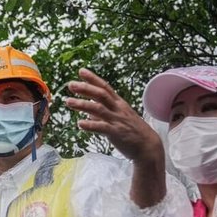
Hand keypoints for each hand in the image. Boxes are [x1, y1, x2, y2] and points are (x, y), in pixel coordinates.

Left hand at [66, 68, 165, 206]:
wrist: (148, 146)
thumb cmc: (132, 132)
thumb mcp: (118, 118)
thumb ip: (102, 114)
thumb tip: (88, 112)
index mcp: (118, 103)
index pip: (105, 87)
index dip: (93, 79)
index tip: (81, 71)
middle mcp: (118, 109)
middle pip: (101, 94)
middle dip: (85, 88)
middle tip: (70, 84)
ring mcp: (117, 120)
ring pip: (98, 109)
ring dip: (82, 104)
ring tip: (68, 102)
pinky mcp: (116, 133)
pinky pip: (102, 127)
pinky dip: (90, 125)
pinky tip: (80, 123)